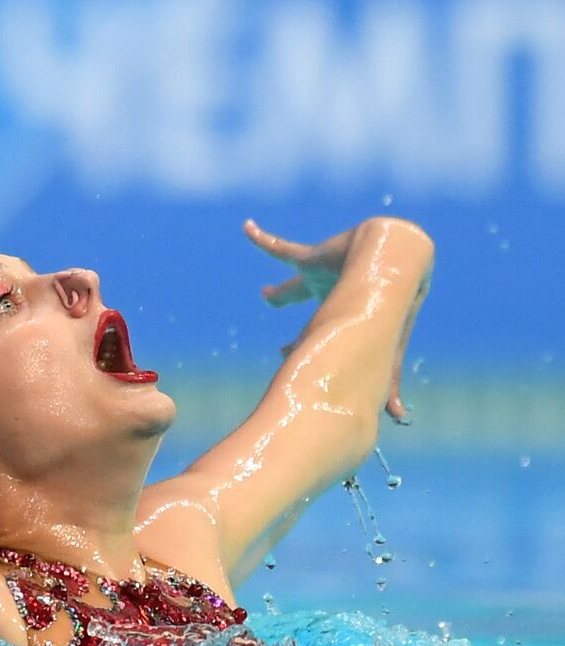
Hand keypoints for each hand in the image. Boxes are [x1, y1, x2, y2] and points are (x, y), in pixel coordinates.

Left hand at [243, 217, 427, 423]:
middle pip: (306, 294)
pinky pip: (280, 247)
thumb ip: (388, 381)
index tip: (283, 354)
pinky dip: (262, 239)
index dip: (301, 341)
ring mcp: (323, 273)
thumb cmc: (393, 310)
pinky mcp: (311, 257)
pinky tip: (246, 228)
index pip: (320, 327)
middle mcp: (334, 291)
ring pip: (296, 277)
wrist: (395, 267)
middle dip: (287, 297)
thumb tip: (398, 418)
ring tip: (263, 288)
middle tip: (268, 301)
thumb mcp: (386, 350)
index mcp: (349, 311)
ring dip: (282, 281)